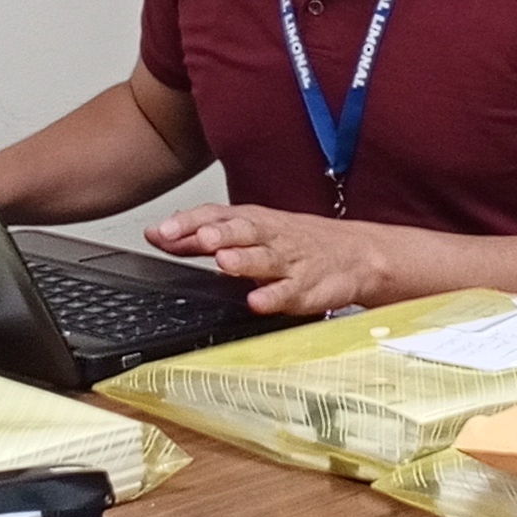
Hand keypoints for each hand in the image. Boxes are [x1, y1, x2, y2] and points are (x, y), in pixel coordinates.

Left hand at [145, 200, 397, 317]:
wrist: (357, 254)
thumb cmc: (297, 242)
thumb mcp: (249, 231)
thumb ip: (202, 235)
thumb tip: (159, 233)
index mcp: (252, 221)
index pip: (217, 215)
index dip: (189, 223)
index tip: (161, 232)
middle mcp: (269, 237)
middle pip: (242, 230)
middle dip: (219, 233)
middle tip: (199, 237)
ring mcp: (290, 262)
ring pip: (265, 259)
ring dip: (244, 260)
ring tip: (224, 262)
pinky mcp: (308, 287)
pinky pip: (290, 292)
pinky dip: (274, 296)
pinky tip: (258, 301)